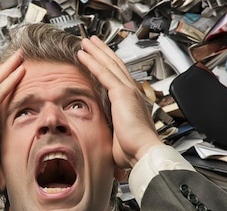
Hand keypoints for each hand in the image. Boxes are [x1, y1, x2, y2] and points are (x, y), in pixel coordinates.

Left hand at [77, 37, 161, 168]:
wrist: (143, 152)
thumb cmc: (133, 150)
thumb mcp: (116, 136)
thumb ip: (108, 130)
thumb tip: (100, 137)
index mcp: (131, 101)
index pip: (118, 77)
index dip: (108, 65)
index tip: (98, 58)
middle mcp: (132, 92)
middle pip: (115, 65)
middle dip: (103, 52)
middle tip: (92, 42)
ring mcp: (128, 90)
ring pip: (109, 64)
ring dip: (96, 51)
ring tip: (86, 42)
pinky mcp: (122, 93)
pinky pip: (103, 72)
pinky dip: (92, 61)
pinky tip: (83, 54)